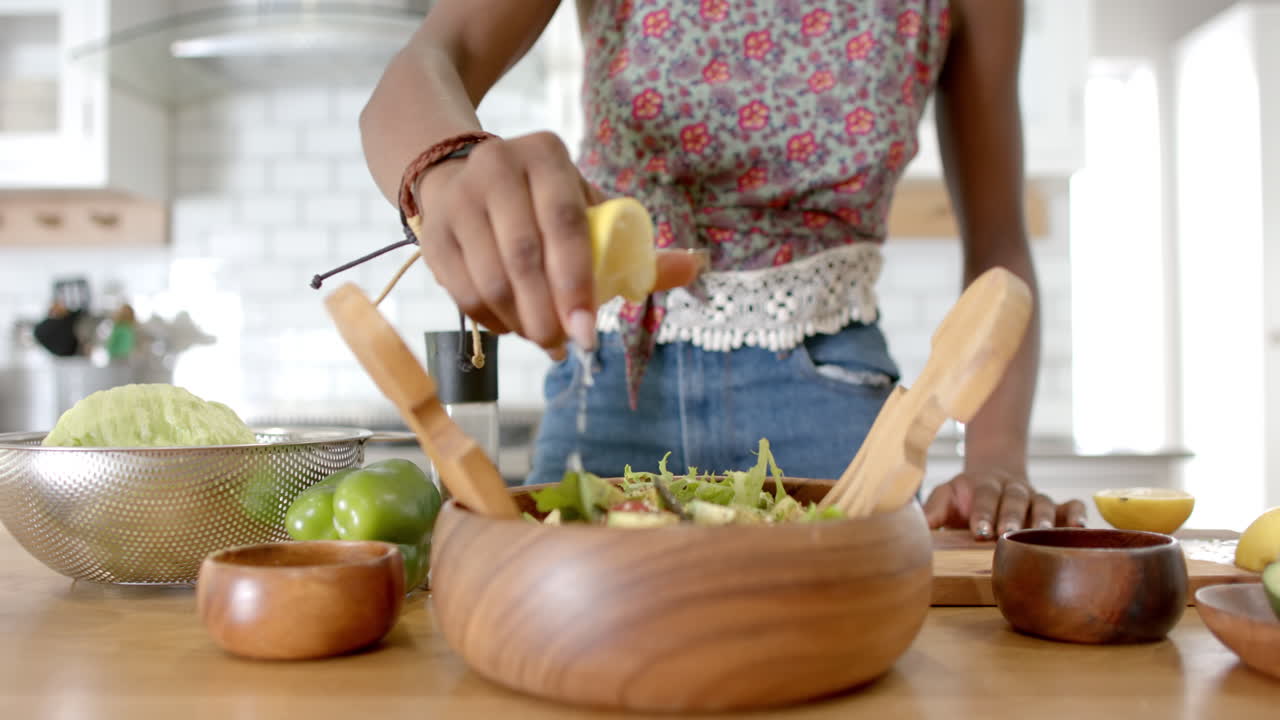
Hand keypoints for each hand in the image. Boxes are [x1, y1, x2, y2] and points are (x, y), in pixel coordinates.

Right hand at [414, 131, 700, 356]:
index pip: (565, 224)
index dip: (578, 284)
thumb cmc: (543, 206)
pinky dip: (490, 321)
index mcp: (546, 156)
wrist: (461, 179)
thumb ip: (639, 247)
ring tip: (544, 340)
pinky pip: (461, 292)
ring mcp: (458, 199)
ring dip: (520, 323)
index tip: (588, 333)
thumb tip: (697, 267)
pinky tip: (511, 328)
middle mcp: (497, 166)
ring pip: (491, 279)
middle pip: (524, 256)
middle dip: (549, 313)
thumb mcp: (589, 213)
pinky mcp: (432, 232)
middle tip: (565, 347)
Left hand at [922, 466, 1086, 539]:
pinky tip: (1082, 528)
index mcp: (984, 485)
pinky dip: (1078, 514)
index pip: (984, 495)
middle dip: (1012, 516)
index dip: (982, 512)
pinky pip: (1072, 506)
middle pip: (1015, 498)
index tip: (979, 531)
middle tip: (1007, 534)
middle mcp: (1013, 489)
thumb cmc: (966, 496)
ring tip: (1045, 533)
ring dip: (1044, 517)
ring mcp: (1036, 497)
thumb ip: (933, 510)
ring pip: (1043, 502)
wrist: (994, 477)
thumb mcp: (946, 497)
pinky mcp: (1056, 507)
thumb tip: (917, 525)